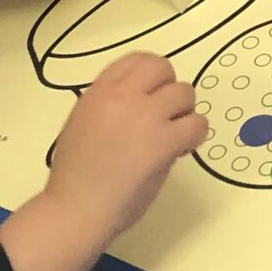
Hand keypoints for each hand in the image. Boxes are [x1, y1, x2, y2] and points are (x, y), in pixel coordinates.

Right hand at [0, 56, 208, 270]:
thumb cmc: (74, 178)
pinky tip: (181, 150)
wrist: (74, 211)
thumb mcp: (82, 124)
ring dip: (183, 113)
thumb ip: (109, 106)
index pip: (135, 60)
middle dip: (168, 88)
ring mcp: (145, 116)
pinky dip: (194, 136)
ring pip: (185, 93)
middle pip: (163, 67)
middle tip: (164, 114)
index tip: (152, 93)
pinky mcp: (163, 141)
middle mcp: (122, 96)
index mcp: (98, 92)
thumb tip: (140, 102)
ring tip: (171, 135)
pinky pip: (197, 124)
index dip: (150, 75)